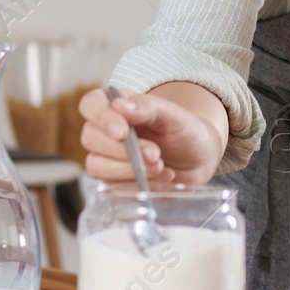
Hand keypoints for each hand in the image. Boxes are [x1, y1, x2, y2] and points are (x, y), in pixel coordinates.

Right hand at [78, 87, 223, 184]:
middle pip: (89, 137)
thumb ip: (148, 107)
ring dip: (128, 169)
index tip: (123, 132)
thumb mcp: (174, 115)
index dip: (101, 117)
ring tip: (159, 165)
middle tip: (155, 154)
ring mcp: (106, 157)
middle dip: (123, 150)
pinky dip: (137, 183)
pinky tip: (162, 176)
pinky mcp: (113, 180)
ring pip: (95, 165)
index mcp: (116, 106)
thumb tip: (119, 105)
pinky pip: (111, 185)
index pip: (91, 104)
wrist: (199, 159)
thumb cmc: (184, 131)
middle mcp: (105, 130)